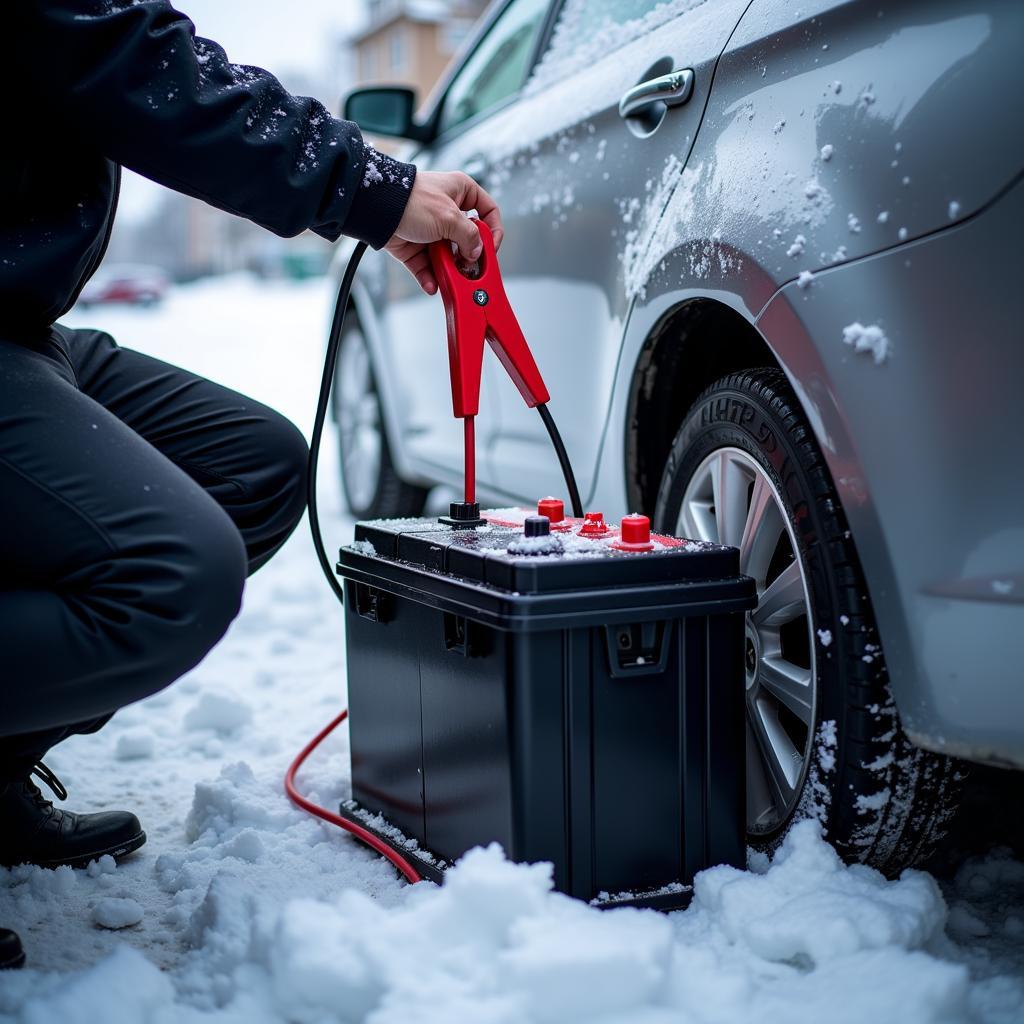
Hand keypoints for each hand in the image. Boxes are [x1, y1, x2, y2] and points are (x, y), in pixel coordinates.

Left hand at [384, 171, 503, 294]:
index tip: (491, 248)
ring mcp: (430, 229)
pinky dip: (430, 277)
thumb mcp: (450, 217)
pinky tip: (433, 285)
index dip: (493, 230)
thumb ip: (470, 236)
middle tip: (469, 268)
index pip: (488, 210)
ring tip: (450, 279)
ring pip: (448, 256)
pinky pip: (427, 266)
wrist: (375, 208)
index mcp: (460, 192)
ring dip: (449, 270)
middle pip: (467, 239)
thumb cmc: (409, 199)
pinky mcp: (414, 246)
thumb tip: (476, 252)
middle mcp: (446, 210)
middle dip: (468, 257)